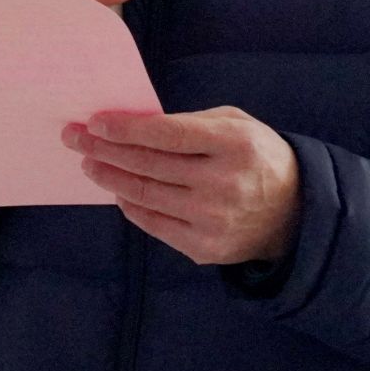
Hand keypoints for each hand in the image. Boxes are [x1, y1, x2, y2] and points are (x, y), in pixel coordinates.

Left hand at [64, 107, 300, 264]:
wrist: (294, 213)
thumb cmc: (254, 156)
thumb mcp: (234, 124)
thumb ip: (189, 123)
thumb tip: (134, 125)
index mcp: (233, 144)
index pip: (166, 134)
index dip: (126, 128)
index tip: (95, 122)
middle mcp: (223, 183)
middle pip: (148, 165)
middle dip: (105, 149)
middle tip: (75, 138)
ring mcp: (212, 220)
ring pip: (145, 196)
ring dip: (110, 177)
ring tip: (90, 163)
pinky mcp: (205, 248)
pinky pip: (154, 224)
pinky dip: (130, 206)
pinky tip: (117, 190)